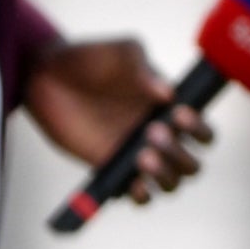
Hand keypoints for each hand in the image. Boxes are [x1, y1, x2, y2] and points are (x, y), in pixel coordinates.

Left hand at [23, 35, 210, 200]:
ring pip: (172, 183)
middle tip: (152, 132)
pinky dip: (142, 196)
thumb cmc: (90, 59)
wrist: (47, 77)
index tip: (178, 113)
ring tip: (142, 156)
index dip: (199, 129)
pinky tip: (134, 183)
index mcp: (170, 111)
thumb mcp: (120, 52)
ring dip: (166, 176)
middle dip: (179, 153)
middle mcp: (160, 137)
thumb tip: (168, 93)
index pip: (201, 131)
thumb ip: (142, 66)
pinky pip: (139, 195)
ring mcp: (138, 156)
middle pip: (191, 164)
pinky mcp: (114, 170)